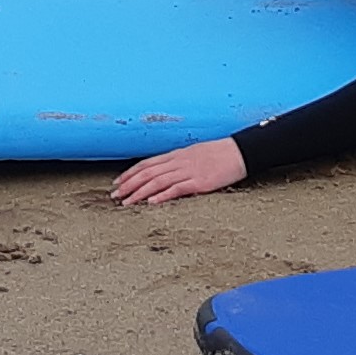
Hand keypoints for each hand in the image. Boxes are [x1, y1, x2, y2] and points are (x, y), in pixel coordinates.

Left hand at [111, 137, 249, 205]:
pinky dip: (162, 195)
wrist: (241, 151)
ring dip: (139, 192)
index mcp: (177, 155)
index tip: (118, 183)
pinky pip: (177, 189)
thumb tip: (165, 170)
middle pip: (147, 173)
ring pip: (157, 181)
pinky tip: (151, 202)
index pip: (147, 164)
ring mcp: (189, 171)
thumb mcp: (195, 153)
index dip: (130, 173)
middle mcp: (179, 162)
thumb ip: (179, 162)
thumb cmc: (220, 153)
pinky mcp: (200, 182)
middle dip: (128, 185)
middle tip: (114, 196)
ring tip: (126, 202)